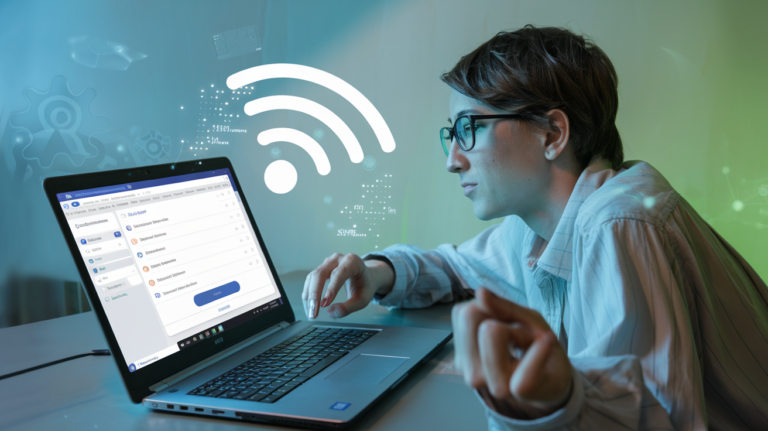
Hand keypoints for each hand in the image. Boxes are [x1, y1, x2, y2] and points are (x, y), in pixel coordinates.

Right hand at [302, 253, 394, 319]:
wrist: (366, 276)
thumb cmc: (365, 286)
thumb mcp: (363, 299)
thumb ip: (349, 307)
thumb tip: (331, 312)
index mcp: (352, 262)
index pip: (339, 274)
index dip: (331, 288)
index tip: (325, 304)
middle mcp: (338, 259)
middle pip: (321, 273)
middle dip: (314, 294)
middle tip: (313, 312)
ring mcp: (329, 262)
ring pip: (313, 276)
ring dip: (309, 294)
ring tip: (310, 311)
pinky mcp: (322, 268)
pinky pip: (311, 279)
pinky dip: (308, 291)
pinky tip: (308, 303)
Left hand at [452, 287, 572, 418]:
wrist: (540, 381)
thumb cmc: (545, 357)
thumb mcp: (540, 331)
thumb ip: (510, 311)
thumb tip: (481, 292)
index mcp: (506, 384)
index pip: (496, 334)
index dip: (523, 334)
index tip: (545, 343)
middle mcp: (480, 381)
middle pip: (482, 323)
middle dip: (502, 318)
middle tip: (517, 335)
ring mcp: (465, 369)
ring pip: (465, 314)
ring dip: (486, 313)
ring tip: (505, 332)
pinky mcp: (457, 356)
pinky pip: (459, 315)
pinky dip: (478, 315)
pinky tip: (493, 331)